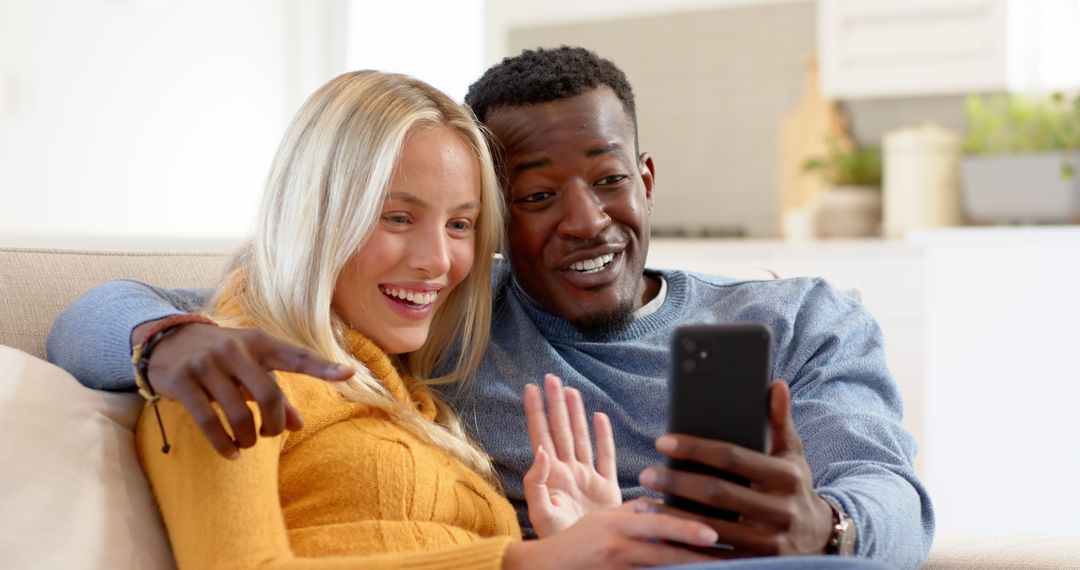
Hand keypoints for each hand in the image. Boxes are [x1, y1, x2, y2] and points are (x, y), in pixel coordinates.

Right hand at [135, 321, 352, 458]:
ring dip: (248, 438)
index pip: (296, 356)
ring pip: (239, 413)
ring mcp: (207, 364)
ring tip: (247, 444)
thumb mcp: (252, 368)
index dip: (323, 367)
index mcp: (259, 342)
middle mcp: (234, 349)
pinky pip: (208, 421)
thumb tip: (300, 426)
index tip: (350, 374)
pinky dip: (223, 443)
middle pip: (268, 395)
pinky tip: (231, 453)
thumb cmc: (223, 358)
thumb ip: (277, 394)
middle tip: (269, 436)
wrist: (168, 340)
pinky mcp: (183, 382)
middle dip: (274, 424)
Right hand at [502, 501, 718, 569]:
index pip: (657, 524)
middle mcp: (618, 547)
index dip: (686, 529)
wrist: (547, 566)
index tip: (713, 534)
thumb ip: (632, 510)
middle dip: (695, 556)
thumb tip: (661, 503)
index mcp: (617, 524)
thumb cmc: (578, 540)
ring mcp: (617, 569)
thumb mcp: (603, 517)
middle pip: (663, 553)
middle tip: (725, 558)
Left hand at [522, 374, 620, 536]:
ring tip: (570, 390)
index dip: (535, 411)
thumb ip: (536, 481)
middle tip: (551, 377)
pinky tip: (599, 418)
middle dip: (555, 403)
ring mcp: (587, 478)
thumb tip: (540, 450)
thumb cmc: (559, 541)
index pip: (540, 434)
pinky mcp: (607, 489)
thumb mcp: (541, 512)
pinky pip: (606, 456)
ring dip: (575, 413)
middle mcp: (569, 471)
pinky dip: (603, 436)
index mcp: (552, 475)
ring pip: (580, 437)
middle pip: (560, 429)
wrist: (589, 559)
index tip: (530, 388)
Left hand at [638, 380, 834, 556]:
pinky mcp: (759, 563)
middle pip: (717, 493)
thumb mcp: (792, 455)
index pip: (732, 457)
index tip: (662, 441)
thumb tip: (775, 384)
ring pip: (711, 528)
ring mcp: (769, 541)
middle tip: (646, 474)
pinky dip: (687, 547)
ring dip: (673, 516)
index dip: (695, 448)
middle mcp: (779, 509)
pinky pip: (716, 557)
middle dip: (677, 482)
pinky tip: (662, 537)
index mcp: (785, 476)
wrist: (822, 541)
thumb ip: (779, 421)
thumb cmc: (795, 488)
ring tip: (643, 504)